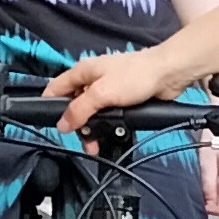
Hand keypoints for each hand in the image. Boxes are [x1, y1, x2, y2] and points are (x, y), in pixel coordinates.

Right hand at [50, 43, 187, 130]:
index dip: (49, 105)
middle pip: (74, 105)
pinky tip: (110, 137)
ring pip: (92, 113)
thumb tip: (62, 125)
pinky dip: (107, 126)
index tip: (50, 125)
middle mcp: (92, 80)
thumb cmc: (134, 77)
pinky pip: (108, 115)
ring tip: (96, 145)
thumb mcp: (101, 94)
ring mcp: (108, 90)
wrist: (168, 74)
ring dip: (93, 129)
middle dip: (77, 125)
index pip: (56, 88)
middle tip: (84, 142)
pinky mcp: (122, 99)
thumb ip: (80, 110)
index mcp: (82, 72)